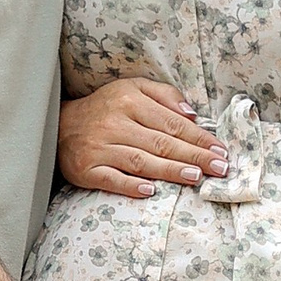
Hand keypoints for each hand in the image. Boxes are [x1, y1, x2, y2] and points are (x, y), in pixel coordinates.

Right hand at [59, 80, 223, 198]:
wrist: (60, 126)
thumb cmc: (106, 108)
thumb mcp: (133, 89)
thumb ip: (164, 95)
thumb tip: (192, 115)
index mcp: (129, 101)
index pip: (172, 122)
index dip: (199, 137)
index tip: (220, 150)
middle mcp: (115, 123)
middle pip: (161, 143)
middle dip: (194, 156)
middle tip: (220, 168)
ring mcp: (99, 148)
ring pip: (140, 161)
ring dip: (170, 170)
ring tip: (196, 177)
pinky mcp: (86, 169)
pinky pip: (111, 179)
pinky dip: (130, 186)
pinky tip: (151, 192)